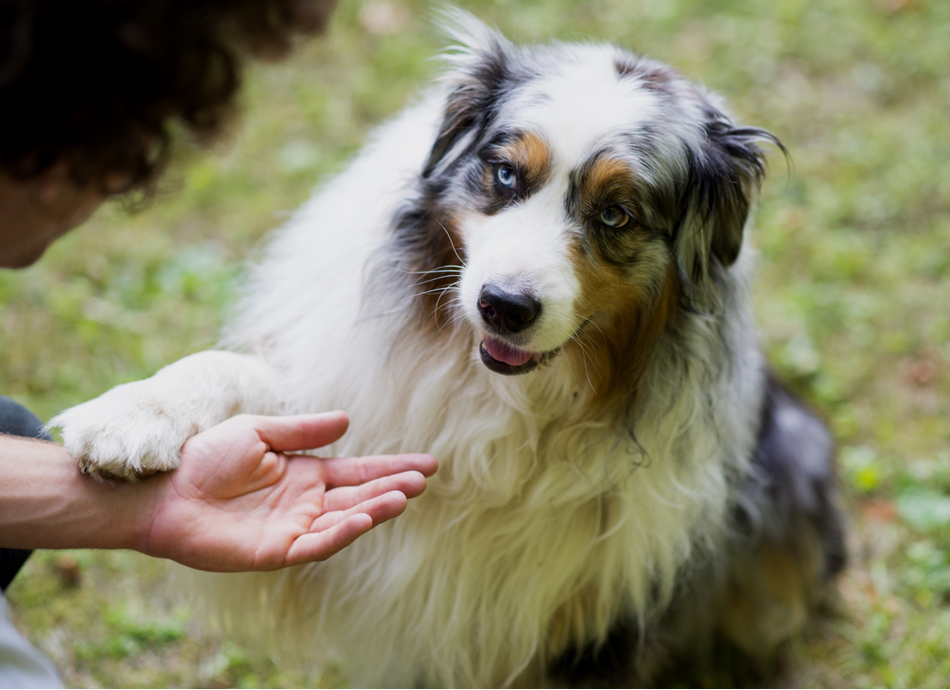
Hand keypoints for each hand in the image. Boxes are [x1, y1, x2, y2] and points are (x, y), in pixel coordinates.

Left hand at [133, 412, 435, 571]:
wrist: (164, 488)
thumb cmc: (206, 458)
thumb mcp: (258, 432)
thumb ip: (302, 431)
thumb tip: (347, 421)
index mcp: (305, 474)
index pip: (358, 472)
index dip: (391, 468)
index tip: (427, 464)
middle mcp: (306, 503)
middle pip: (359, 497)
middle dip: (391, 488)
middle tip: (422, 480)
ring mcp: (293, 528)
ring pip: (345, 521)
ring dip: (374, 510)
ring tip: (402, 496)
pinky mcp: (275, 551)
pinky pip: (316, 544)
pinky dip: (342, 533)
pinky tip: (363, 518)